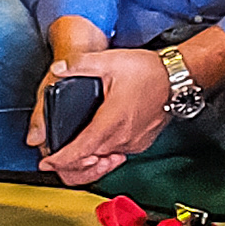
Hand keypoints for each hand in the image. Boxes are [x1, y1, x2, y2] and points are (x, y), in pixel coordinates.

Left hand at [34, 44, 171, 183]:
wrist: (178, 78)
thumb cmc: (149, 72)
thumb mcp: (110, 61)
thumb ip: (80, 64)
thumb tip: (59, 67)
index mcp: (110, 123)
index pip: (79, 152)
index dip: (59, 161)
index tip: (46, 162)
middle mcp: (122, 139)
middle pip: (89, 163)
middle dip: (69, 164)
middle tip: (55, 159)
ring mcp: (132, 143)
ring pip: (104, 162)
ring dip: (88, 160)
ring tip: (75, 153)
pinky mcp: (140, 143)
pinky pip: (117, 154)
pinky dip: (104, 154)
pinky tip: (98, 144)